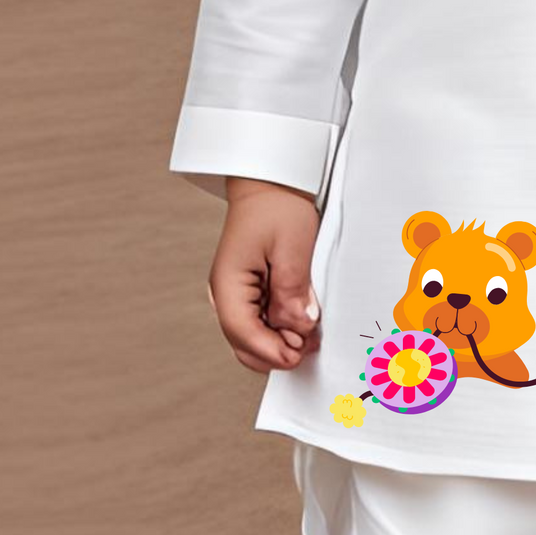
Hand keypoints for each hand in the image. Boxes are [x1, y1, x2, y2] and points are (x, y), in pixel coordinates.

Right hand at [206, 178, 321, 374]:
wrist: (272, 181)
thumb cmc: (278, 205)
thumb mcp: (292, 246)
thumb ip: (292, 290)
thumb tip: (300, 327)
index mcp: (228, 283)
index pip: (242, 333)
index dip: (271, 351)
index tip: (298, 353)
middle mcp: (226, 294)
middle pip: (244, 344)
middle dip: (276, 352)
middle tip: (309, 344)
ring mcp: (236, 294)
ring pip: (252, 338)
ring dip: (279, 342)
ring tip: (310, 333)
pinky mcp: (250, 291)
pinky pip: (261, 321)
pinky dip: (280, 329)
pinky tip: (301, 322)